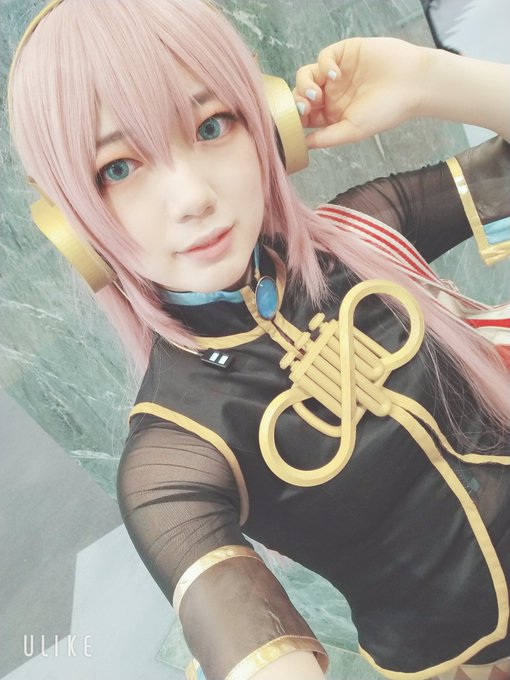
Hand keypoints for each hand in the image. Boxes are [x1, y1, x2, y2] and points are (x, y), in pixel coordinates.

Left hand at [293, 37, 428, 148]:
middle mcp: (333, 93)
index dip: (295, 118)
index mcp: (333, 114)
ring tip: (316, 93)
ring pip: (307, 74)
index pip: (304, 115)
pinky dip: (324, 65)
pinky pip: (324, 56)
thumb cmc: (387, 111)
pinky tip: (335, 75)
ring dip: (305, 84)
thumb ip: (327, 138)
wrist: (413, 84)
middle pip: (301, 94)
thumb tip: (302, 145)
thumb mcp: (352, 130)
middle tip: (304, 107)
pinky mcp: (345, 52)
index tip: (292, 123)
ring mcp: (338, 72)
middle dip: (297, 101)